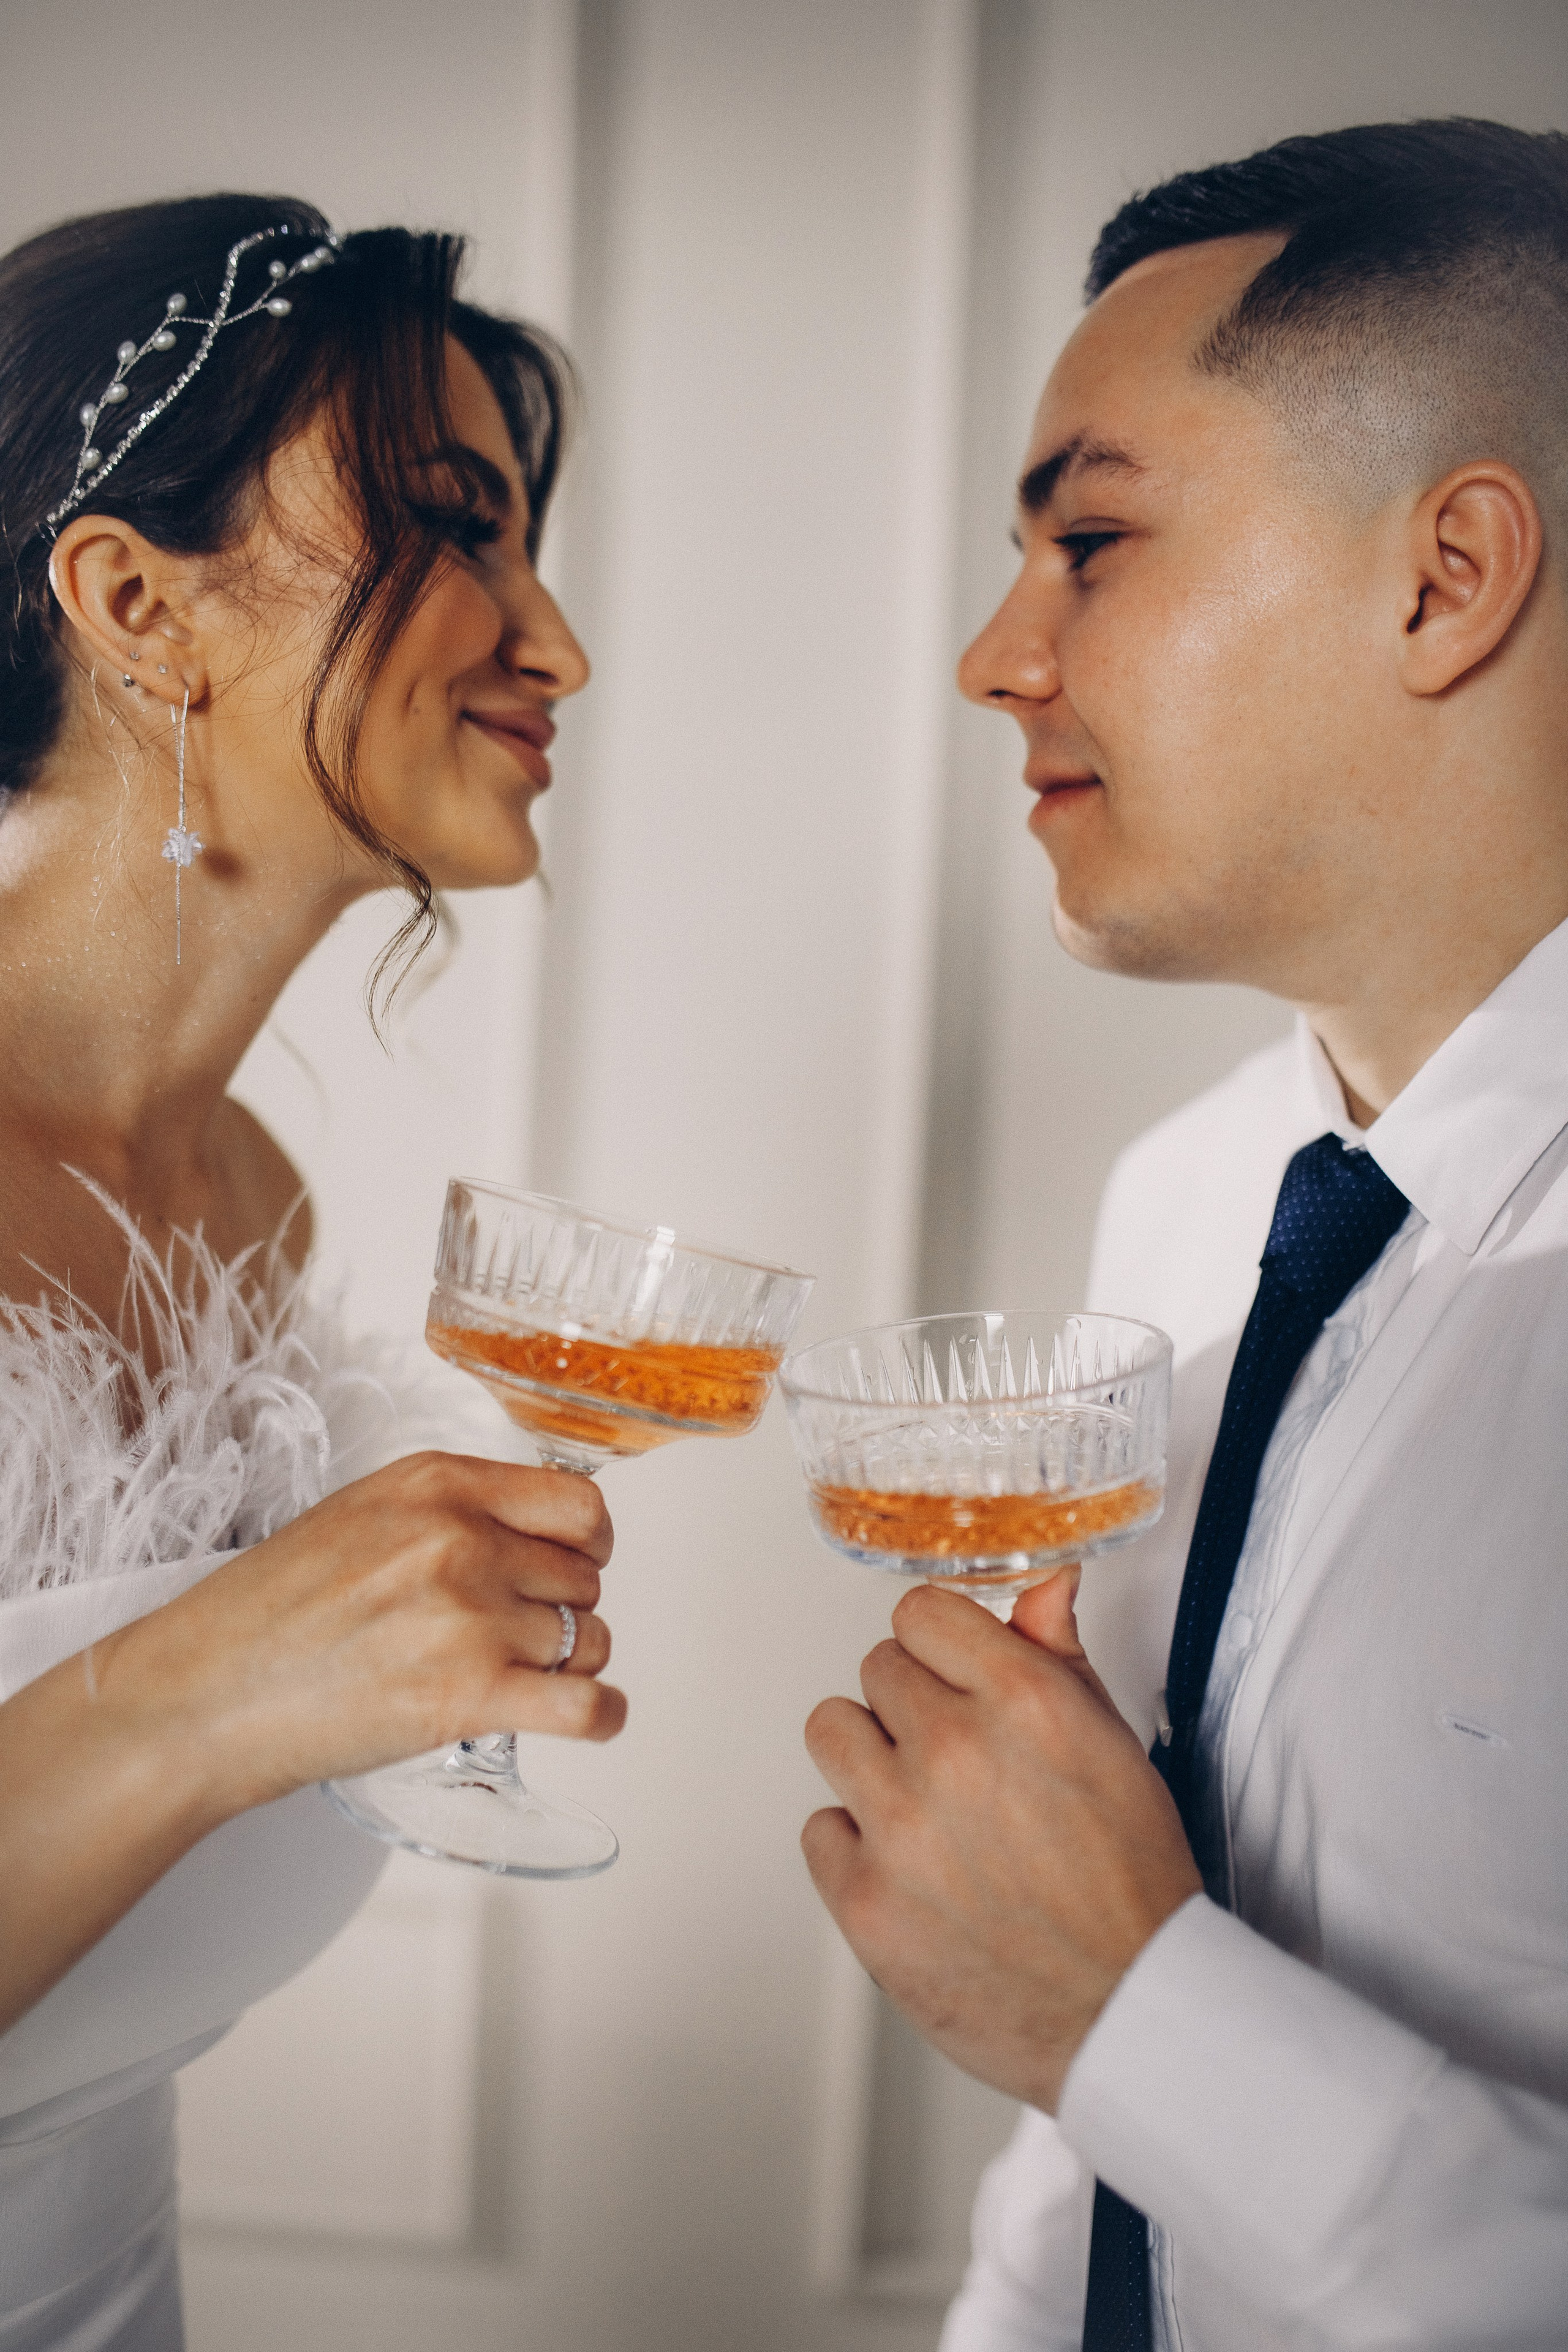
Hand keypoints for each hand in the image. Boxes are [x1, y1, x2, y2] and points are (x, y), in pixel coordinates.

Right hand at [91, 1450, 624, 1817]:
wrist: (204, 1695)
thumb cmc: (268, 1613)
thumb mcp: (363, 1516)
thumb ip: (453, 1513)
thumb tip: (533, 1536)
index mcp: (437, 1485)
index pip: (576, 1505)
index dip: (587, 1544)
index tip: (576, 1564)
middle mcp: (461, 1541)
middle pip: (584, 1578)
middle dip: (565, 1610)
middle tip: (517, 1635)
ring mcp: (470, 1618)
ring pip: (590, 1641)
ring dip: (571, 1665)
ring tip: (517, 1678)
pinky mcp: (470, 1696)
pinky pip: (588, 1706)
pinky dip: (601, 1716)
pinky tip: (588, 1717)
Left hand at [802, 1571, 1200, 2112]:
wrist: (1128, 2011)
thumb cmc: (1128, 1884)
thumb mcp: (1111, 1746)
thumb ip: (1059, 1654)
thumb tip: (1042, 1583)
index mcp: (1022, 1700)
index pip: (920, 1612)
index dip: (939, 1645)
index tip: (952, 1675)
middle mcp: (955, 1751)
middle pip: (877, 1668)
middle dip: (913, 1706)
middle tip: (956, 1760)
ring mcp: (902, 1826)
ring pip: (831, 1730)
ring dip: (871, 1761)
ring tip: (923, 1804)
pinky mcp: (864, 1899)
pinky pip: (819, 1828)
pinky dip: (855, 1847)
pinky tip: (912, 1869)